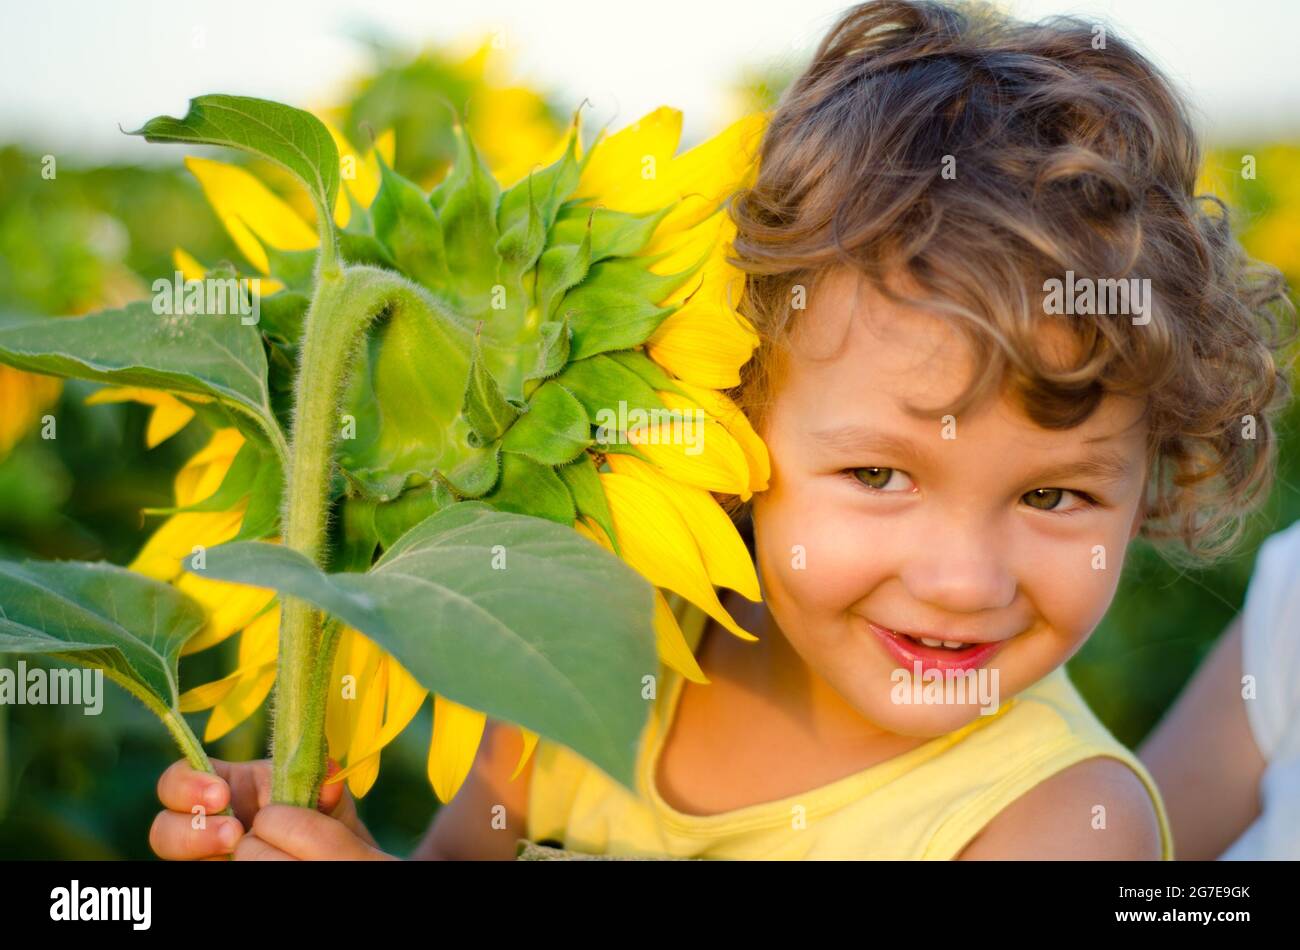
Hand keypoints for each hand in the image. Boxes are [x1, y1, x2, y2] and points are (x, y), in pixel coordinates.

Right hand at [150, 756, 388, 859]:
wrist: (329, 854)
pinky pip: (195, 873)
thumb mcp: (324, 799)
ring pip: (172, 853)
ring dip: (196, 849)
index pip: (183, 775)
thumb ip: (321, 787)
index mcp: (227, 784)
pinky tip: (237, 866)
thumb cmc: (321, 817)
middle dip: (190, 827)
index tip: (221, 794)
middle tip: (233, 833)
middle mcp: (207, 820)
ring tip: (235, 849)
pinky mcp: (212, 870)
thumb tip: (330, 776)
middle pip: (165, 822)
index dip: (189, 782)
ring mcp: (205, 852)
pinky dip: (207, 868)